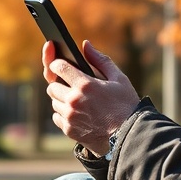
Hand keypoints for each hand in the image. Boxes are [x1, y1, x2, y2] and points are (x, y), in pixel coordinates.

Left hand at [43, 40, 140, 156]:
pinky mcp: (69, 130)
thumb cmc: (126, 105)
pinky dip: (64, 114)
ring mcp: (70, 116)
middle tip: (71, 85)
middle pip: (51, 85)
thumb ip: (100, 60)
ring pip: (54, 102)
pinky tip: (78, 113)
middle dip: (59, 82)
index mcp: (85, 84)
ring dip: (62, 99)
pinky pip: (56, 117)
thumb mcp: (118, 78)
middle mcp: (74, 100)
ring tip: (78, 101)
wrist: (129, 135)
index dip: (57, 63)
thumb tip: (85, 45)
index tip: (60, 64)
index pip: (58, 67)